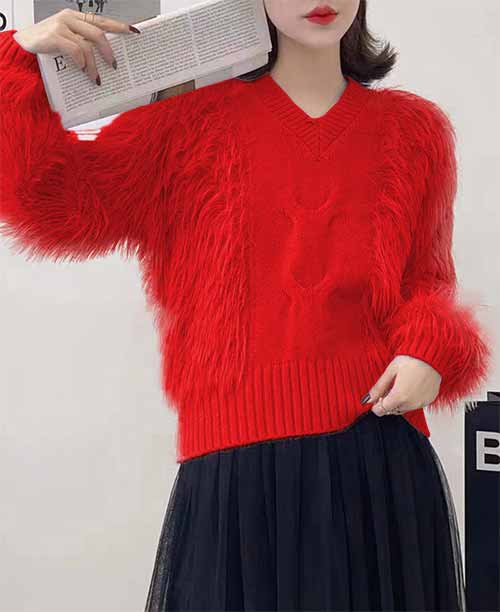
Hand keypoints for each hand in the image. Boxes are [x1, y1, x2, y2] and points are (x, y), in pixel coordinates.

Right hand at [12, 8, 139, 84]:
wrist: (23, 47)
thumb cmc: (46, 45)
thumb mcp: (67, 41)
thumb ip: (83, 44)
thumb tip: (105, 58)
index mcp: (76, 18)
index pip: (102, 20)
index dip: (119, 26)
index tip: (134, 31)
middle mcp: (70, 18)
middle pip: (98, 33)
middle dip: (108, 51)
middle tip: (113, 65)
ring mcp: (61, 26)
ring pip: (87, 45)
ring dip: (94, 65)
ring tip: (95, 78)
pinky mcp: (53, 36)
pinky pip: (74, 50)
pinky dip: (81, 61)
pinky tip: (81, 69)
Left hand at [363, 355, 441, 415]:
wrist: (432, 356)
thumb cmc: (412, 360)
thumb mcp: (390, 371)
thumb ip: (379, 387)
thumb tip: (368, 399)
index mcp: (399, 396)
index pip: (382, 410)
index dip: (376, 406)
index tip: (376, 399)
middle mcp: (411, 403)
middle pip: (393, 410)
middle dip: (387, 403)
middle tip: (388, 389)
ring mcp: (421, 403)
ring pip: (404, 409)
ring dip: (399, 402)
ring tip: (400, 386)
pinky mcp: (429, 400)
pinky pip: (416, 405)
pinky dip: (410, 400)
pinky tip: (410, 387)